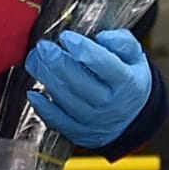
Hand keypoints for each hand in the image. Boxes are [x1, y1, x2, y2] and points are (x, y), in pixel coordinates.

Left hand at [25, 28, 151, 148]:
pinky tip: (32, 92)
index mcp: (127, 82)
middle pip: (80, 82)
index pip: (104, 64)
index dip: (82, 48)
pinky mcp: (80, 132)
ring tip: (35, 60)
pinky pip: (57, 121)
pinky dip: (42, 107)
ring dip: (46, 78)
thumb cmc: (129, 79)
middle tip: (43, 46)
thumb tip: (102, 37)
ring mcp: (95, 121)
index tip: (66, 37)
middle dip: (57, 62)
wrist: (134, 117)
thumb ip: (122, 42)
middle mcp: (111, 104)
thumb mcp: (136, 57)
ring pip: (65, 99)